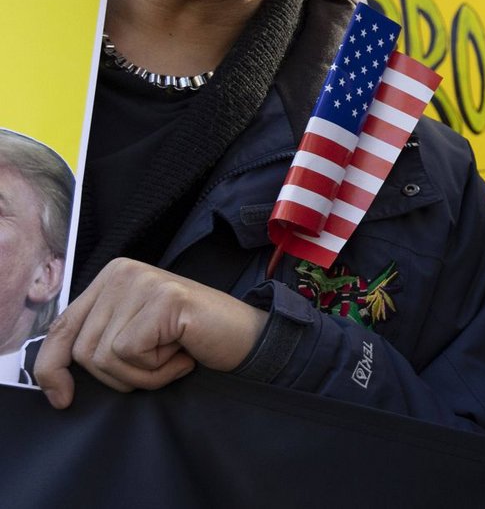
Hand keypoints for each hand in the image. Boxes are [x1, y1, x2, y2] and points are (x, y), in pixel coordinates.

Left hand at [33, 258, 267, 408]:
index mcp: (110, 277)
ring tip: (173, 357)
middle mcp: (122, 272)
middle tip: (159, 364)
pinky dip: (157, 370)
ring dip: (142, 375)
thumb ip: (98, 338)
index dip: (52, 367)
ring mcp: (143, 282)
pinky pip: (131, 354)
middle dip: (119, 375)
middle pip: (83, 349)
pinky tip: (183, 354)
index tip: (60, 398)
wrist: (248, 339)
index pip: (62, 327)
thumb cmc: (193, 342)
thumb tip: (52, 373)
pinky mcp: (163, 299)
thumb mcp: (135, 336)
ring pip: (106, 356)